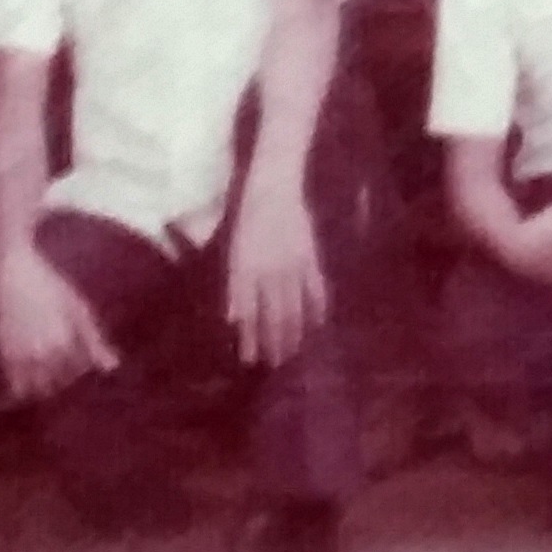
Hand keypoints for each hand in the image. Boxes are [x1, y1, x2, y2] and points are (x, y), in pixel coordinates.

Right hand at [0, 249, 119, 401]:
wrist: (14, 270)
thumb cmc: (50, 286)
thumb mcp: (77, 309)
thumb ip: (95, 341)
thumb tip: (112, 368)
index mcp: (65, 340)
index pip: (79, 369)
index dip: (82, 362)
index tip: (77, 347)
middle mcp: (42, 352)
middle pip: (59, 381)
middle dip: (63, 376)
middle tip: (62, 355)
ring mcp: (21, 354)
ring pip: (37, 387)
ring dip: (44, 383)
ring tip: (47, 364)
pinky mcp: (3, 352)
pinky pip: (15, 383)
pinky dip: (24, 384)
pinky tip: (30, 368)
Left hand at [224, 181, 327, 368]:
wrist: (274, 188)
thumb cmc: (247, 216)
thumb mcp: (233, 250)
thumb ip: (236, 286)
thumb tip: (233, 318)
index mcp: (246, 271)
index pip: (249, 313)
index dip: (250, 337)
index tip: (251, 360)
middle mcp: (270, 274)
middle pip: (273, 315)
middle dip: (274, 341)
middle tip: (276, 364)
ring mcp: (292, 266)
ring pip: (294, 307)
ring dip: (294, 330)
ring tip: (295, 351)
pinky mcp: (309, 258)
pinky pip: (316, 288)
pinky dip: (317, 306)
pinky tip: (319, 323)